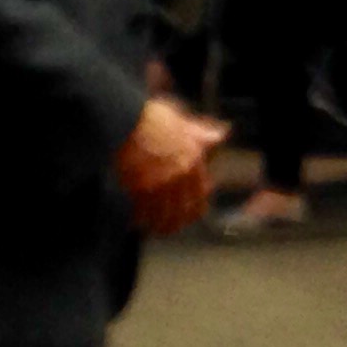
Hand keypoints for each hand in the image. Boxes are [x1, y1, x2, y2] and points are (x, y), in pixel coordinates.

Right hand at [116, 95, 225, 237]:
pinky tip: (135, 223)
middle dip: (175, 223)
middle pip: (182, 211)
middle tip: (168, 229)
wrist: (124, 118)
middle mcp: (180, 175)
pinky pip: (142, 212)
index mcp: (193, 159)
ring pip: (163, 215)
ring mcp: (161, 183)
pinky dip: (139, 219)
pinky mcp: (140, 188)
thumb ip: (202, 134)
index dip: (195, 210)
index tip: (189, 215)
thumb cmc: (152, 117)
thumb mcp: (183, 123)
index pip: (200, 195)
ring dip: (157, 226)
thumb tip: (222, 135)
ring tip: (152, 229)